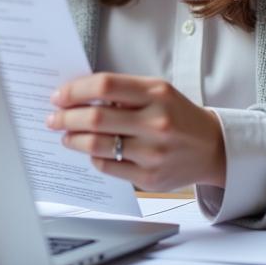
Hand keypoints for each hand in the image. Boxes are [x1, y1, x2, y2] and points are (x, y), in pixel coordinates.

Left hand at [44, 72, 226, 191]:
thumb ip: (123, 91)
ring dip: (73, 140)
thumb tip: (78, 95)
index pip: (104, 86)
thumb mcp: (158, 91)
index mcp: (156, 93)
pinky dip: (93, 157)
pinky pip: (108, 167)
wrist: (213, 148)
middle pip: (95, 118)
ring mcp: (153, 152)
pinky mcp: (150, 178)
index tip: (58, 96)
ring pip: (98, 145)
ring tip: (66, 135)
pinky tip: (90, 151)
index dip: (75, 90)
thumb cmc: (178, 115)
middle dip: (66, 118)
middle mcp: (156, 122)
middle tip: (53, 118)